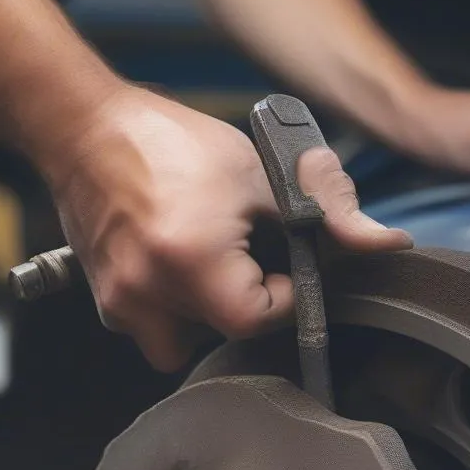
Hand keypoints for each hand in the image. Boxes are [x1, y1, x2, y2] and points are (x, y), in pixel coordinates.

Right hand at [47, 86, 411, 371]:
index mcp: (193, 261)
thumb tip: (386, 243)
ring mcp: (120, 302)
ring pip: (185, 342)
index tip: (282, 266)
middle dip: (248, 300)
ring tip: (210, 261)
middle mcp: (150, 293)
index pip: (260, 319)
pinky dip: (172, 307)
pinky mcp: (104, 299)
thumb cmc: (166, 140)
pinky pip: (152, 328)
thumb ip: (328, 214)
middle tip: (246, 255)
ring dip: (209, 312)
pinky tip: (177, 264)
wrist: (83, 126)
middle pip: (224, 333)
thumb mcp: (259, 171)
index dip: (283, 295)